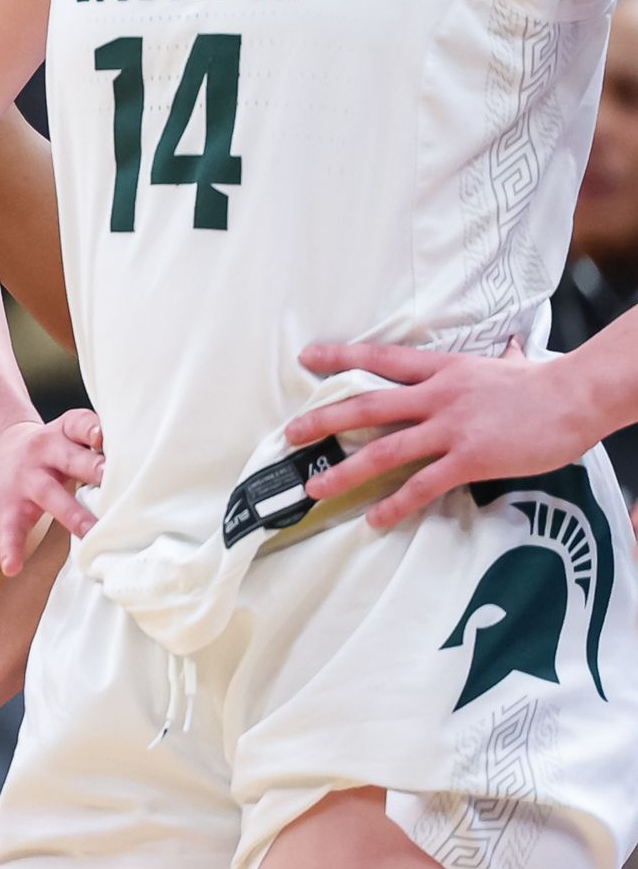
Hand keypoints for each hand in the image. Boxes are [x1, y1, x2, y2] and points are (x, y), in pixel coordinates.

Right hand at [0, 406, 102, 574]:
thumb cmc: (49, 449)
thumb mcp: (68, 436)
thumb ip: (98, 445)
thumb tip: (151, 465)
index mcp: (62, 433)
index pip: (78, 424)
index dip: (91, 429)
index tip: (102, 437)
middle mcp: (42, 452)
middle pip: (69, 459)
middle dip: (91, 468)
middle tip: (112, 480)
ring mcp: (25, 481)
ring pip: (49, 495)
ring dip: (72, 514)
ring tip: (91, 532)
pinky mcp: (7, 508)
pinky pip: (10, 530)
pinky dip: (10, 549)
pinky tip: (13, 567)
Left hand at [284, 339, 603, 529]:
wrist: (578, 397)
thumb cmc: (549, 383)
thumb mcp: (515, 363)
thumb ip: (504, 359)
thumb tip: (513, 348)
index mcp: (444, 370)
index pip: (382, 359)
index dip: (341, 357)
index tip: (307, 356)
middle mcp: (438, 396)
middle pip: (367, 405)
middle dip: (324, 420)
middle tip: (290, 434)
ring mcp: (451, 428)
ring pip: (384, 450)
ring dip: (345, 471)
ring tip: (315, 488)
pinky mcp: (470, 458)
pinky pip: (423, 485)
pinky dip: (397, 504)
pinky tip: (376, 520)